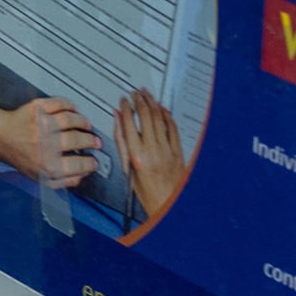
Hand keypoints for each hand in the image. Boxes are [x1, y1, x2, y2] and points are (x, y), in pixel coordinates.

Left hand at [0, 95, 99, 187]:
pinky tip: (73, 110)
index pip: (77, 165)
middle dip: (91, 141)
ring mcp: (40, 125)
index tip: (94, 161)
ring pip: (70, 120)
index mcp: (47, 165)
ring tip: (86, 125)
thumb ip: (63, 181)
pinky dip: (69, 105)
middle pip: (77, 140)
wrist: (1, 137)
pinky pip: (59, 104)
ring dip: (83, 122)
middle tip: (94, 141)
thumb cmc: (21, 156)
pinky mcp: (36, 109)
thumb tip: (82, 176)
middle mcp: (44, 145)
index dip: (90, 163)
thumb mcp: (40, 177)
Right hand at [119, 90, 186, 219]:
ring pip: (160, 118)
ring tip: (147, 95)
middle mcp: (152, 150)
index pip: (129, 123)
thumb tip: (117, 121)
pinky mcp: (177, 150)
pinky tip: (162, 109)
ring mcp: (167, 149)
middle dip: (140, 100)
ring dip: (153, 103)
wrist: (168, 202)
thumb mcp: (126, 168)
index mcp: (137, 155)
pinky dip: (167, 115)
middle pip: (146, 116)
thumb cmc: (146, 190)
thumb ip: (121, 142)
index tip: (123, 101)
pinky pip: (172, 126)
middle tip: (136, 93)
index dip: (125, 107)